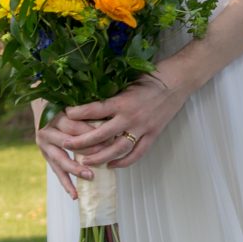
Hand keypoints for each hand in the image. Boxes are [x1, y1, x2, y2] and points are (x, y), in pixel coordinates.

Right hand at [35, 109, 118, 198]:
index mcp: (55, 116)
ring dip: (76, 169)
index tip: (109, 137)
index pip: (75, 126)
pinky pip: (56, 171)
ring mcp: (44, 145)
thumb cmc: (65, 104)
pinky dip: (66, 183)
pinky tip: (75, 195)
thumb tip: (110, 121)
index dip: (91, 132)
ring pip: (61, 159)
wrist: (43, 106)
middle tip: (104, 155)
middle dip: (88, 150)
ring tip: (90, 176)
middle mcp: (47, 131)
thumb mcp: (74, 104)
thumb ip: (87, 112)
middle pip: (69, 142)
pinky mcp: (45, 156)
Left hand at [62, 58, 191, 169]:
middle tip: (66, 145)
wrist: (177, 81)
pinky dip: (123, 162)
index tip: (65, 114)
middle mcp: (130, 118)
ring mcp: (142, 129)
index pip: (95, 109)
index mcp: (123, 101)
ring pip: (117, 150)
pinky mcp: (153, 135)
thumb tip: (91, 96)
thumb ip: (113, 91)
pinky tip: (111, 165)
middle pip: (101, 136)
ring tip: (85, 162)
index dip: (79, 113)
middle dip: (81, 142)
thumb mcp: (128, 80)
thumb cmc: (151, 76)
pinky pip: (136, 154)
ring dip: (99, 158)